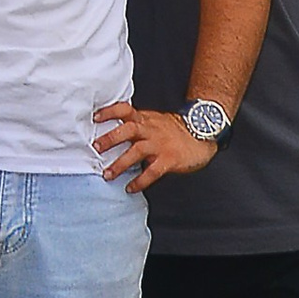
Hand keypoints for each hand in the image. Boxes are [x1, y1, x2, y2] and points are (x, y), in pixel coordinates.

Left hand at [92, 103, 215, 192]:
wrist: (203, 133)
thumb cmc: (176, 130)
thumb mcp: (155, 120)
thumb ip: (137, 123)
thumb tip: (112, 132)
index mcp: (146, 119)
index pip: (125, 110)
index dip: (109, 112)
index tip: (95, 117)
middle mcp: (151, 130)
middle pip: (128, 129)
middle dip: (110, 139)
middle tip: (96, 148)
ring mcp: (160, 144)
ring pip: (137, 151)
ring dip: (120, 164)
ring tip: (108, 174)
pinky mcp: (169, 159)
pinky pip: (152, 171)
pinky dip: (140, 181)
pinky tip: (131, 188)